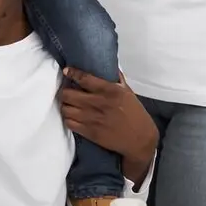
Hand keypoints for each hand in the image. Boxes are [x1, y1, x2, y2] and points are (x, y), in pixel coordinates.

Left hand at [59, 69, 157, 184]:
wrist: (140, 138)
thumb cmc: (135, 114)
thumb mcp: (128, 93)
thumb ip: (117, 80)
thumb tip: (110, 67)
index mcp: (110, 91)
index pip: (84, 79)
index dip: (72, 73)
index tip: (67, 71)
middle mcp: (99, 103)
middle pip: (68, 94)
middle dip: (65, 91)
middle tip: (68, 91)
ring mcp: (93, 119)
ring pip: (66, 109)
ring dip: (65, 105)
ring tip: (69, 104)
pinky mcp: (90, 132)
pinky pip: (69, 123)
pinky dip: (68, 118)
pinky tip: (73, 116)